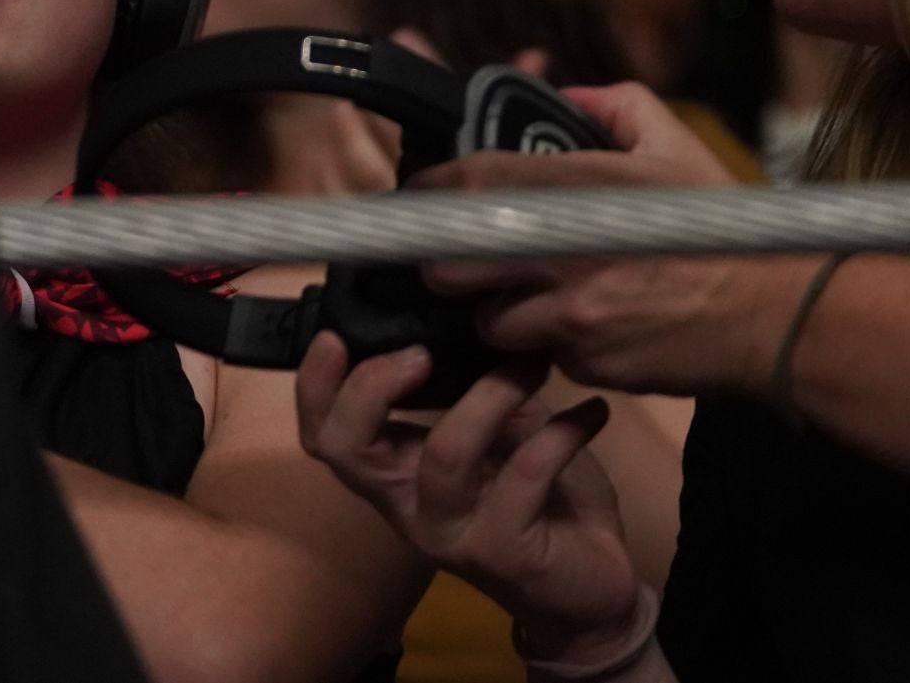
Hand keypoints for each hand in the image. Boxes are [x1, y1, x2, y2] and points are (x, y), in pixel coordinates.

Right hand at [296, 333, 642, 650]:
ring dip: (489, 395)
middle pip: (346, 450)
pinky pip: (524, 478)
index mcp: (395, 474)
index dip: (316, 386)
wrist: (591, 592)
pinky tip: (592, 413)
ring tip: (529, 364)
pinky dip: (561, 434)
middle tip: (420, 352)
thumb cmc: (538, 504)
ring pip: (444, 454)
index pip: (325, 436)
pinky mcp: (504, 553)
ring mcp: (451, 534)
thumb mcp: (500, 437)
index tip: (337, 334)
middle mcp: (408, 506)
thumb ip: (472, 390)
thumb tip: (471, 317)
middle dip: (370, 388)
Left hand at [409, 81, 800, 395]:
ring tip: (529, 300)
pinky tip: (579, 332)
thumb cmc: (726, 231)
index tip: (420, 196)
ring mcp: (572, 310)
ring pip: (486, 319)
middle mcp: (566, 249)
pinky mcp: (585, 360)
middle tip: (462, 260)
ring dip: (496, 312)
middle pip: (449, 262)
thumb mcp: (676, 149)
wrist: (780, 314)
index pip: (469, 181)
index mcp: (580, 187)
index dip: (431, 190)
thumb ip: (616, 107)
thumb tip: (568, 93)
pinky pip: (537, 355)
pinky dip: (545, 347)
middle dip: (447, 264)